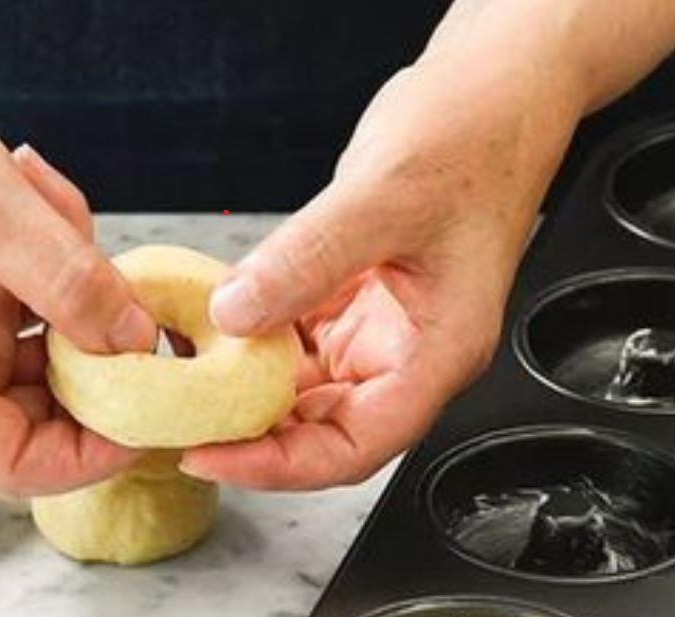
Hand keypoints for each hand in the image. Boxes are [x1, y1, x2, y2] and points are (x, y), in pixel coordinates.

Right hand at [0, 66, 156, 497]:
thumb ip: (72, 284)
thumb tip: (141, 345)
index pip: (17, 467)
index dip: (94, 456)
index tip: (154, 409)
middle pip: (46, 422)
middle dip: (102, 363)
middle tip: (136, 297)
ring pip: (56, 360)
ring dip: (85, 299)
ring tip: (58, 214)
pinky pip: (45, 314)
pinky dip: (66, 269)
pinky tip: (44, 201)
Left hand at [181, 60, 583, 489]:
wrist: (494, 90)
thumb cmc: (472, 137)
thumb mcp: (381, 197)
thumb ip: (307, 259)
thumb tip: (234, 312)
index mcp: (440, 351)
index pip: (358, 446)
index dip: (283, 467)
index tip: (213, 457)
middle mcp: (411, 352)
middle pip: (327, 430)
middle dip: (255, 436)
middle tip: (179, 422)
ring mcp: (384, 328)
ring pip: (306, 389)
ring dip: (248, 390)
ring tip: (182, 381)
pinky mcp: (356, 297)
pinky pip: (296, 338)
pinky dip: (252, 339)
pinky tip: (208, 327)